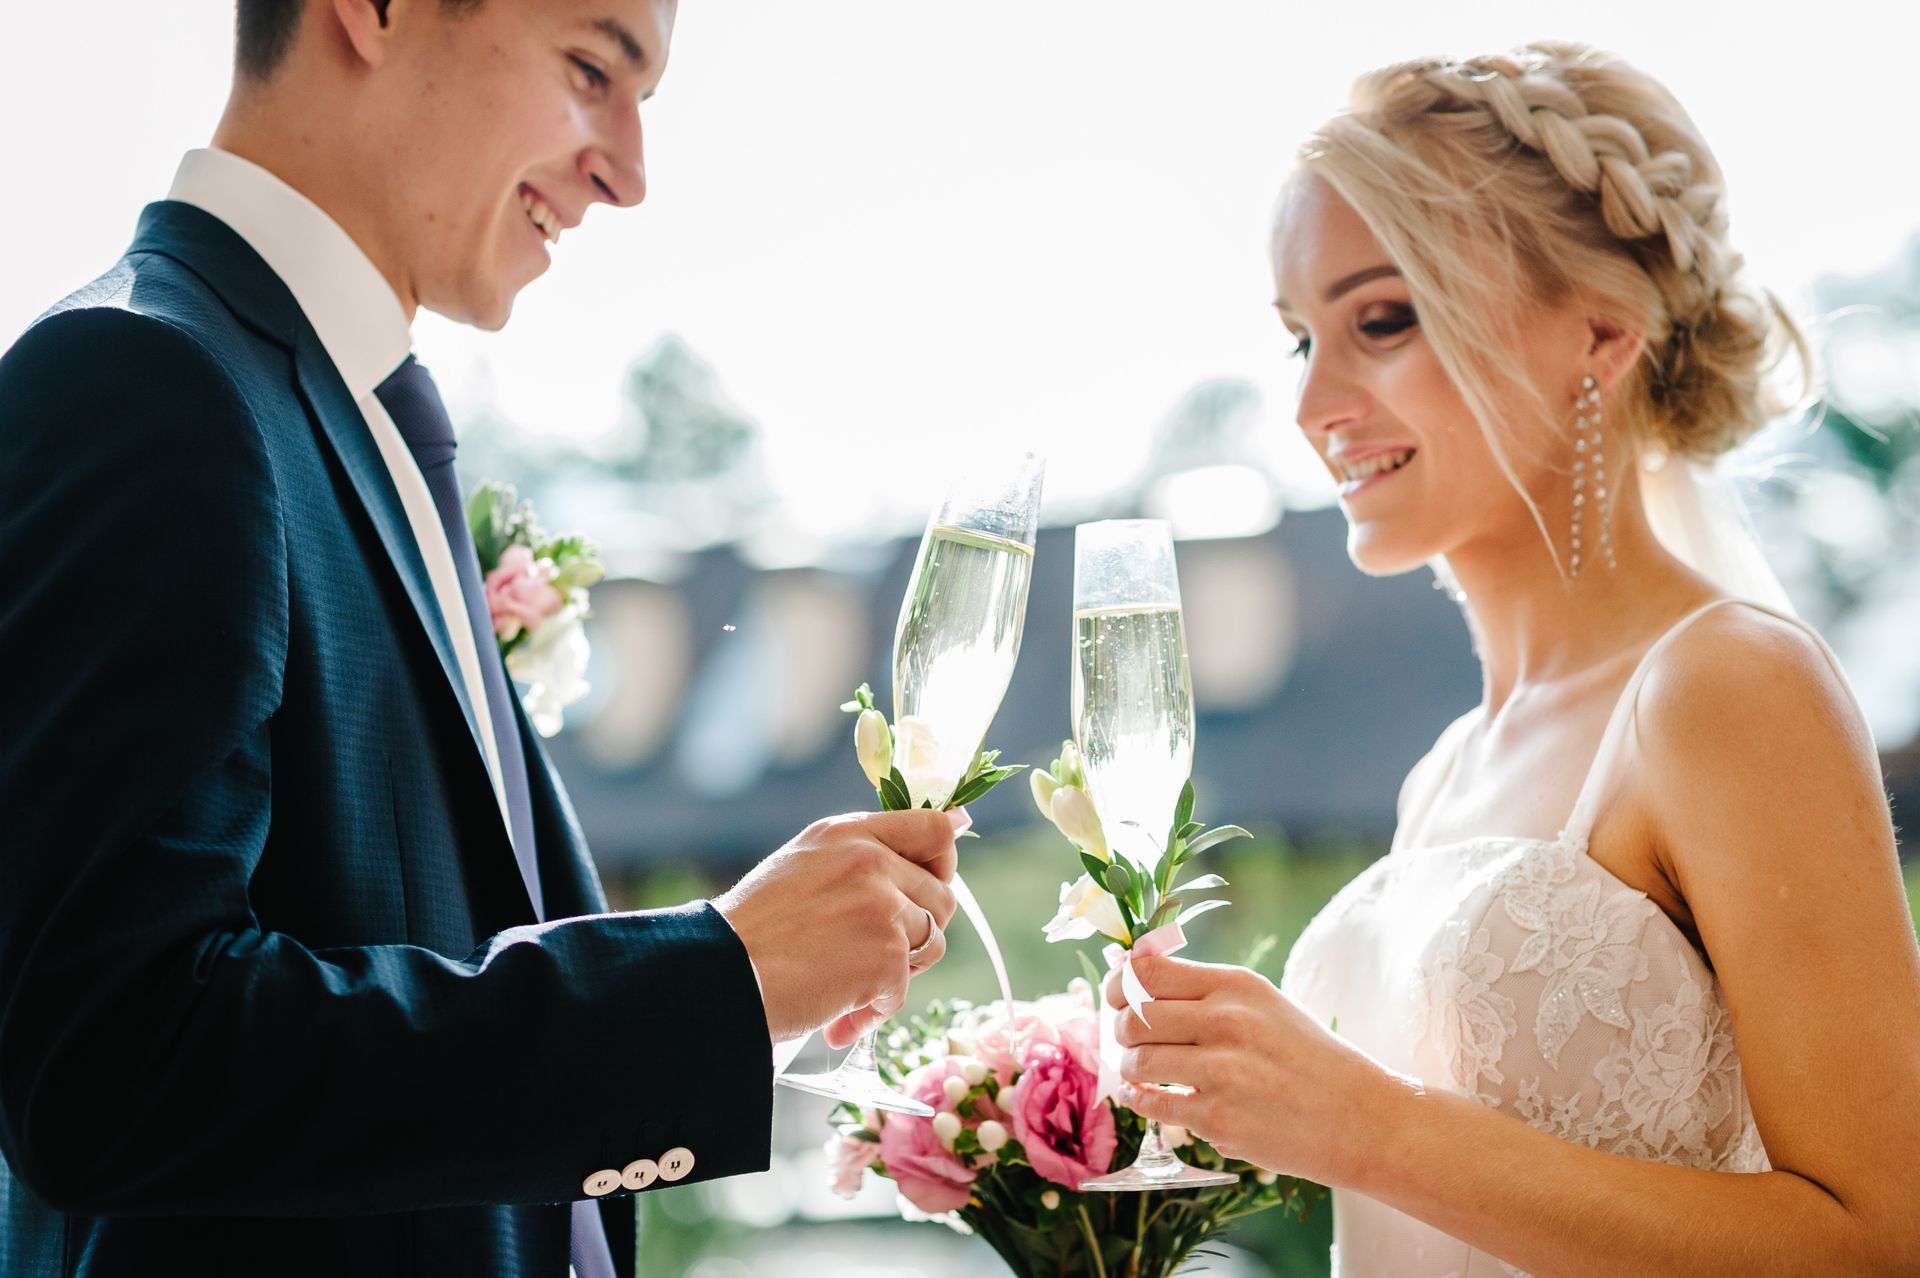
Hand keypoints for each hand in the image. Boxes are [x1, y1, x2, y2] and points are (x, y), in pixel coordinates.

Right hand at [717, 808, 961, 1047]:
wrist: (718, 974)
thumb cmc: (754, 930)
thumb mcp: (805, 865)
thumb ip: (864, 853)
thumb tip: (953, 826)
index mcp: (848, 834)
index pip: (933, 828)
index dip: (944, 862)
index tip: (936, 883)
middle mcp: (870, 860)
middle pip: (942, 897)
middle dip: (918, 932)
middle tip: (876, 956)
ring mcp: (881, 907)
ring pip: (933, 943)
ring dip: (899, 974)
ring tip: (851, 989)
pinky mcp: (886, 955)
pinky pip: (904, 989)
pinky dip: (873, 1011)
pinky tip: (838, 1020)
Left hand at [1103, 955, 1398, 1184]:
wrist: (1363, 1118)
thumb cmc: (1308, 1058)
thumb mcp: (1264, 1004)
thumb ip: (1204, 991)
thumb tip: (1132, 975)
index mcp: (1237, 984)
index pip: (1147, 970)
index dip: (1119, 982)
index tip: (1115, 994)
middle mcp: (1227, 1021)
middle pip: (1134, 1016)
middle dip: (1120, 1029)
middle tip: (1128, 1039)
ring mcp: (1223, 1071)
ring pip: (1138, 1060)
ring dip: (1131, 1067)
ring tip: (1141, 1070)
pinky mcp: (1220, 1119)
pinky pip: (1153, 1104)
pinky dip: (1139, 1100)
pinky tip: (1144, 1097)